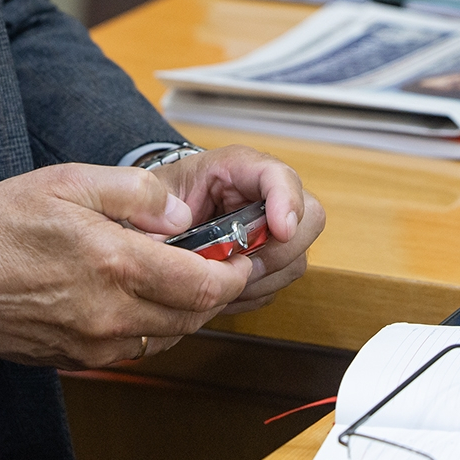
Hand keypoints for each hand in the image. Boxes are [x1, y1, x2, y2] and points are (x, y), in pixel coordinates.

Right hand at [0, 163, 253, 368]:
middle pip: (195, 316)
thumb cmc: (1, 229)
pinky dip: (154, 327)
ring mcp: (97, 341)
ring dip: (187, 312)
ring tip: (180, 278)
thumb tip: (178, 211)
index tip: (238, 256)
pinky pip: (138, 348)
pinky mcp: (82, 358)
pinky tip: (142, 300)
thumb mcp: (66, 182)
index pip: (203, 285)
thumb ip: (132, 191)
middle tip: (218, 264)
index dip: (233, 273)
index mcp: (116, 263)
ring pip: (169, 336)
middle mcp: (113, 312)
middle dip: (216, 292)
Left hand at [149, 145, 323, 314]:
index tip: (281, 229)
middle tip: (239, 265)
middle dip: (277, 250)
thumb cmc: (158, 198)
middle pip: (309, 218)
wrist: (156, 213)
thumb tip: (174, 224)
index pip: (279, 175)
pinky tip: (224, 289)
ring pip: (297, 257)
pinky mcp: (271, 255)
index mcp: (236, 168)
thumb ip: (157, 204)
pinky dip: (254, 291)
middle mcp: (264, 194)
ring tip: (222, 280)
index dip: (286, 200)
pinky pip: (280, 281)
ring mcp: (273, 226)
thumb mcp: (151, 194)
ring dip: (263, 277)